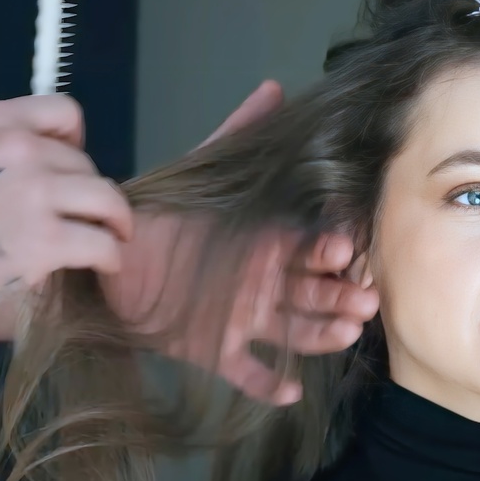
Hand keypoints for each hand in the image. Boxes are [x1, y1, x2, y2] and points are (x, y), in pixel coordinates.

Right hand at [0, 95, 131, 334]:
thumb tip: (36, 161)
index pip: (61, 112)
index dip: (73, 141)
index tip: (68, 166)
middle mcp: (17, 150)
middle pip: (84, 163)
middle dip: (85, 191)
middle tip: (79, 215)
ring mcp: (33, 193)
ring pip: (106, 197)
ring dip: (115, 219)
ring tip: (112, 233)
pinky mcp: (45, 240)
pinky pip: (103, 242)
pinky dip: (110, 255)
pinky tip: (104, 262)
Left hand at [104, 80, 378, 402]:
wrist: (115, 255)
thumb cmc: (167, 214)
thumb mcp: (208, 171)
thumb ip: (238, 132)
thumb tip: (275, 89)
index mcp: (269, 244)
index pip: (312, 247)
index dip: (331, 249)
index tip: (349, 248)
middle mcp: (267, 283)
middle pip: (315, 293)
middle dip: (341, 296)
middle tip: (365, 300)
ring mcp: (246, 318)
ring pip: (294, 331)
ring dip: (321, 335)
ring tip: (344, 335)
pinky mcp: (216, 350)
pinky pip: (247, 370)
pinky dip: (266, 382)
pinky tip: (288, 391)